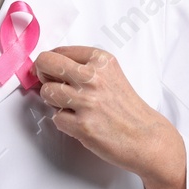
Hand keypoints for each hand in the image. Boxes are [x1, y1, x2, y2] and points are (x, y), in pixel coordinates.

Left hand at [33, 45, 187, 188]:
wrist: (147, 137)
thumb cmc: (126, 108)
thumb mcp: (109, 75)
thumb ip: (82, 67)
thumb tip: (46, 66)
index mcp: (100, 60)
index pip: (58, 51)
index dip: (49, 64)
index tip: (52, 73)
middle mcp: (94, 77)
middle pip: (45, 63)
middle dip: (42, 75)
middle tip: (51, 85)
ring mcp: (87, 101)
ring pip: (46, 92)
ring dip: (53, 102)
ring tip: (71, 108)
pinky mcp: (83, 125)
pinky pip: (55, 118)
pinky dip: (64, 123)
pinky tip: (81, 123)